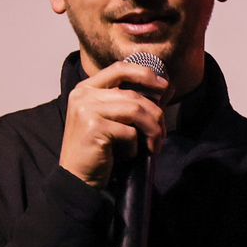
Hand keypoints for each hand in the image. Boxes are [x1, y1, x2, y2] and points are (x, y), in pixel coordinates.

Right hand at [59, 60, 167, 187]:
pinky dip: (135, 146)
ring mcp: (86, 110)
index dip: (145, 74)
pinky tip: (128, 154)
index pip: (119, 69)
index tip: (164, 86)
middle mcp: (83, 95)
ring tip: (154, 145)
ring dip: (152, 130)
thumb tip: (168, 86)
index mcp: (86, 88)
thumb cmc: (99, 149)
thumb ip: (132, 101)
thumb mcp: (114, 120)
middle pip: (133, 95)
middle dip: (155, 115)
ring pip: (135, 111)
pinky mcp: (93, 127)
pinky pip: (129, 132)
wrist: (77, 177)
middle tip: (162, 133)